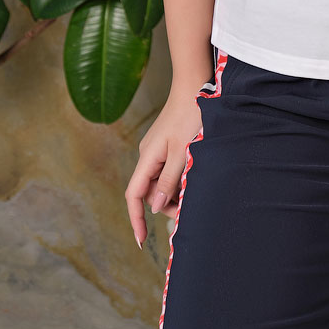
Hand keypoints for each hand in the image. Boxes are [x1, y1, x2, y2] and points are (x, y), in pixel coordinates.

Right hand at [126, 89, 204, 249]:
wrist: (195, 87)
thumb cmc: (190, 117)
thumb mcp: (182, 153)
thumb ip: (169, 181)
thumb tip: (155, 207)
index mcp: (147, 158)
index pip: (134, 196)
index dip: (136, 219)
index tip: (141, 241)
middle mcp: (148, 155)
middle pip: (149, 191)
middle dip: (164, 205)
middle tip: (186, 210)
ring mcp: (157, 150)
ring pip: (160, 181)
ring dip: (173, 191)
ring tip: (192, 189)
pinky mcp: (166, 145)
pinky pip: (167, 170)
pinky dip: (177, 179)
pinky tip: (191, 177)